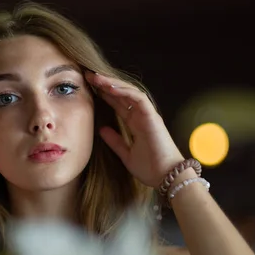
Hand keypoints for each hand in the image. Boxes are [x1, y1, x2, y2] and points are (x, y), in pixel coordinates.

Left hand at [86, 71, 184, 187]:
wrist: (165, 178)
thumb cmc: (150, 168)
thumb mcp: (125, 154)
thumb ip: (115, 141)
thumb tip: (102, 130)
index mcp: (136, 124)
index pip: (118, 104)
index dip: (104, 94)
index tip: (89, 88)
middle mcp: (142, 116)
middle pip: (122, 94)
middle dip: (105, 84)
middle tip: (88, 76)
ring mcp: (148, 115)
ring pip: (129, 92)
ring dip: (113, 83)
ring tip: (96, 78)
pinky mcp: (152, 116)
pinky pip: (138, 98)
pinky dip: (125, 91)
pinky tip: (110, 87)